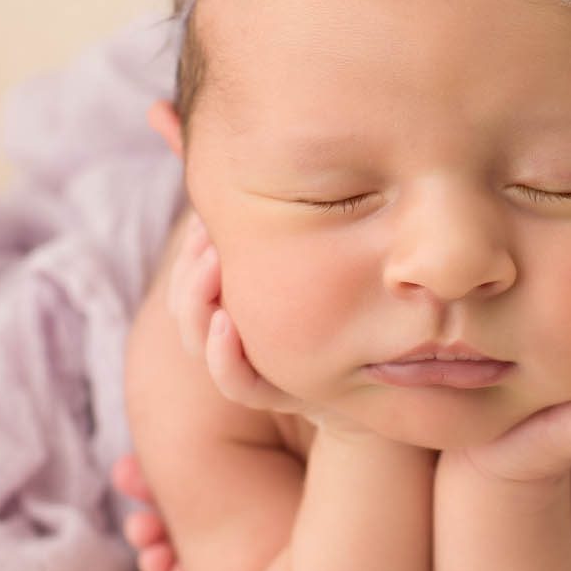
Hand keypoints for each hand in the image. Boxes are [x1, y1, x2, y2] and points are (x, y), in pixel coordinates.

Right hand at [164, 211, 376, 438]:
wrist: (385, 370)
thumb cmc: (346, 307)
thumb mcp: (311, 260)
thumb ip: (281, 232)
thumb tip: (254, 177)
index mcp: (234, 304)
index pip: (185, 282)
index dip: (185, 256)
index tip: (201, 222)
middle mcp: (236, 338)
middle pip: (185, 309)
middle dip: (187, 272)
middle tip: (205, 236)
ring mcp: (254, 368)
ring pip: (198, 343)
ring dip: (196, 304)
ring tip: (212, 264)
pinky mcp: (280, 393)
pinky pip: (239, 386)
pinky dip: (223, 357)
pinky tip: (224, 322)